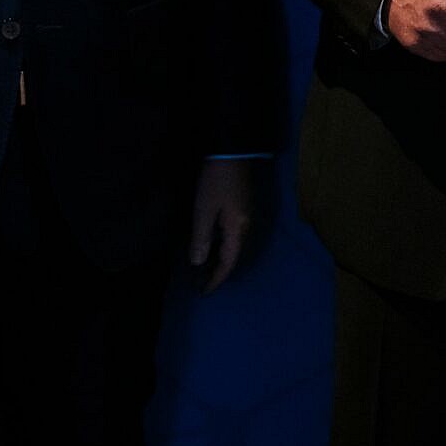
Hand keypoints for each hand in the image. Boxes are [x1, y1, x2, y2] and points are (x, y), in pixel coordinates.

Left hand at [190, 159, 259, 293]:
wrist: (232, 152)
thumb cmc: (216, 182)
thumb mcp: (204, 210)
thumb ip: (201, 238)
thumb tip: (198, 263)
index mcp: (238, 229)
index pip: (228, 263)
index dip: (216, 279)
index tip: (203, 292)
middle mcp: (246, 226)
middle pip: (233, 256)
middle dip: (217, 271)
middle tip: (199, 282)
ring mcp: (245, 216)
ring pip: (233, 246)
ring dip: (219, 259)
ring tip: (203, 268)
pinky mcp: (241, 208)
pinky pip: (232, 236)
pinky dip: (221, 246)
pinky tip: (210, 245)